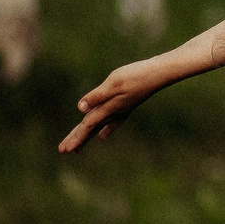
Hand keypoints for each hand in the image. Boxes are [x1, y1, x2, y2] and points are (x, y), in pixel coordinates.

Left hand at [60, 58, 177, 152]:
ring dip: (88, 136)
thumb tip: (80, 109)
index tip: (65, 150)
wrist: (160, 73)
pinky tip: (102, 136)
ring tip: (78, 148)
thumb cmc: (136, 76)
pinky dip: (106, 128)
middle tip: (64, 151)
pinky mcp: (127, 104)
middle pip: (91, 127)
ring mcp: (121, 108)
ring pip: (100, 125)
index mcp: (108, 107)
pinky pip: (113, 120)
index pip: (88, 124)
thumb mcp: (113, 83)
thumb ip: (96, 96)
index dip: (76, 136)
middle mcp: (114, 111)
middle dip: (78, 139)